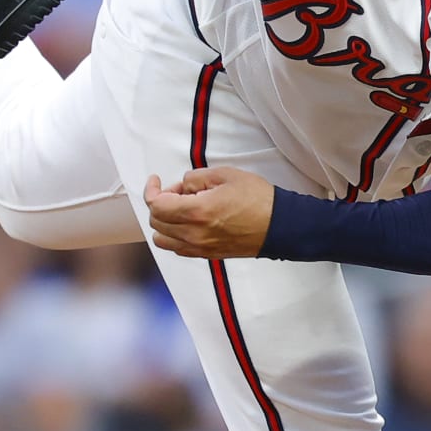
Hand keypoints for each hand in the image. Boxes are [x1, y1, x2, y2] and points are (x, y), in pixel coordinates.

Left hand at [144, 167, 273, 258]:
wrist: (279, 226)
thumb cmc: (258, 200)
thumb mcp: (225, 175)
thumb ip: (196, 178)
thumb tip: (182, 186)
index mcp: (196, 212)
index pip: (156, 205)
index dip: (151, 190)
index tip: (156, 181)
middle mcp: (193, 234)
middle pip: (156, 221)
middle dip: (160, 202)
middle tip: (178, 191)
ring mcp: (199, 247)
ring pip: (162, 239)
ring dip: (164, 222)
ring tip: (181, 208)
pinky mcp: (206, 255)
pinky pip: (177, 249)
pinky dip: (174, 236)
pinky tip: (188, 223)